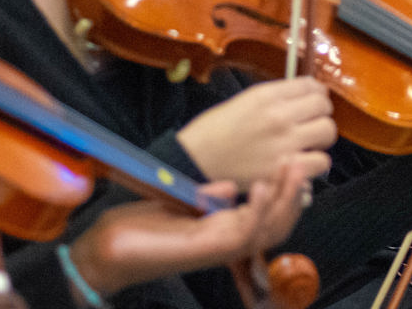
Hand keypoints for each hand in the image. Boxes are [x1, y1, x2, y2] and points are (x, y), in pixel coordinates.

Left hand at [68, 161, 310, 294]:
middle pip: (279, 223)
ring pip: (271, 228)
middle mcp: (228, 241)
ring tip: (292, 167)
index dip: (287, 191)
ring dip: (286, 197)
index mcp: (224, 230)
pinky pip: (246, 232)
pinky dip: (259, 209)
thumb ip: (208, 197)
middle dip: (295, 192)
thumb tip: (231, 187)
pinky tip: (262, 186)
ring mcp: (221, 246)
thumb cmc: (139, 230)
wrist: (110, 251)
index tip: (293, 160)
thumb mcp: (181, 204)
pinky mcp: (209, 248)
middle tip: (301, 160)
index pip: (270, 215)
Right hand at [178, 78, 334, 184]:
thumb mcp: (242, 102)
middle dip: (320, 114)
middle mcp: (279, 116)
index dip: (316, 94)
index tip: (313, 100)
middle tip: (310, 123)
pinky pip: (321, 162)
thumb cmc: (212, 133)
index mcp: (266, 96)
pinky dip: (315, 163)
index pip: (311, 85)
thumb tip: (304, 96)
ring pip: (328, 132)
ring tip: (308, 143)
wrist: (193, 162)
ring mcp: (284, 143)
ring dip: (320, 138)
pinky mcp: (284, 169)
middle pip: (324, 107)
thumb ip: (274, 98)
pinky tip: (302, 162)